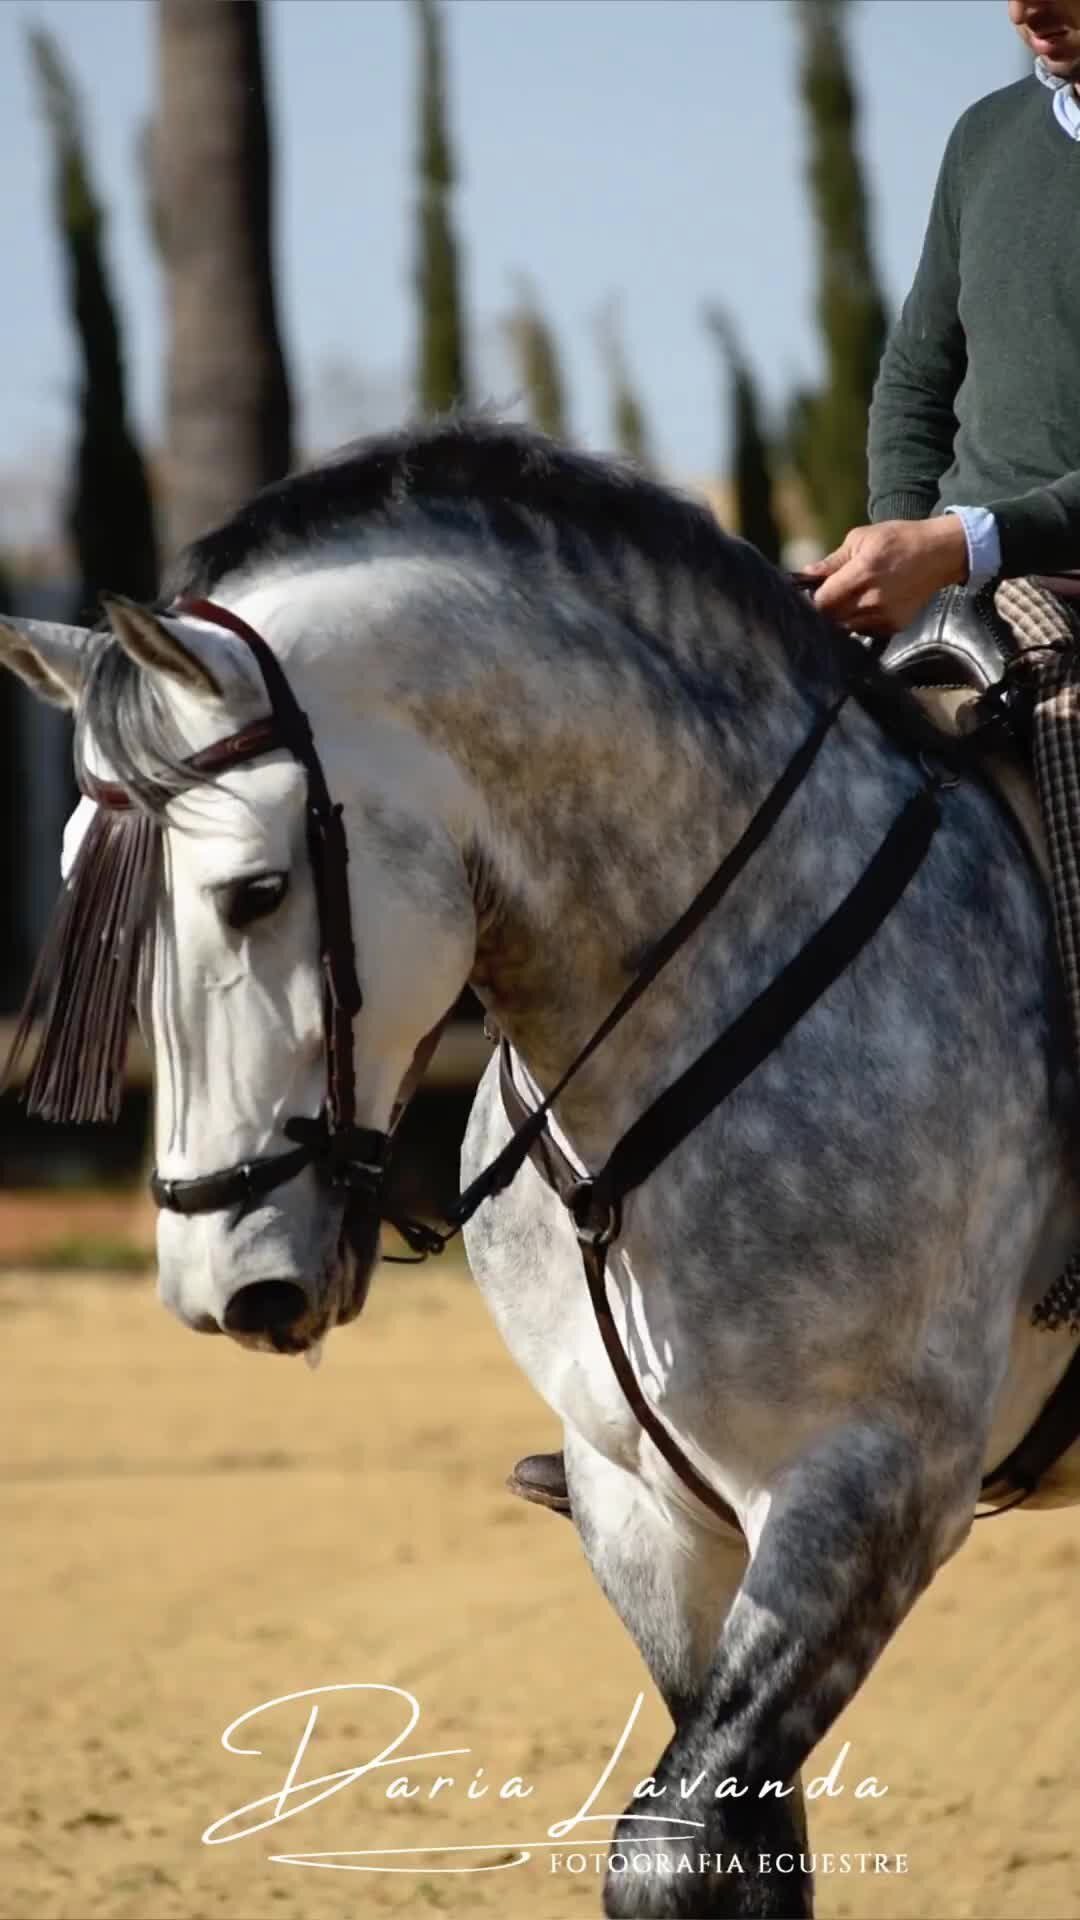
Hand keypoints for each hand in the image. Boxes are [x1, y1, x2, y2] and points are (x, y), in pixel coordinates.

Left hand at [802, 517, 968, 635]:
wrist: (938, 554)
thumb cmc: (898, 540)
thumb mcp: (861, 539)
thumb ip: (832, 561)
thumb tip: (804, 574)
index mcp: (862, 573)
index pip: (822, 602)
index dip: (813, 599)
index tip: (814, 591)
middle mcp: (873, 600)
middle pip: (831, 619)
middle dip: (826, 609)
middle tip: (831, 595)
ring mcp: (885, 616)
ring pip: (846, 628)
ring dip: (841, 618)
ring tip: (851, 598)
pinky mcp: (895, 627)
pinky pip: (865, 632)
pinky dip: (859, 622)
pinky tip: (867, 606)